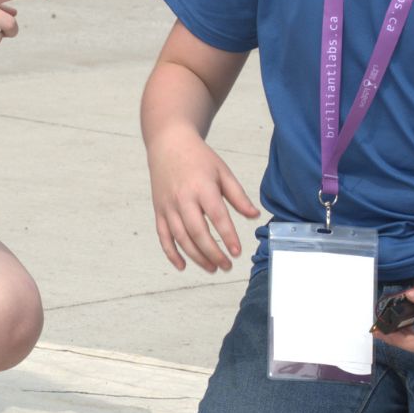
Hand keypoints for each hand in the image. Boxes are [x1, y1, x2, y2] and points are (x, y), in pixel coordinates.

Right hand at [146, 131, 259, 271]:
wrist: (168, 144)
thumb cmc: (199, 159)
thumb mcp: (223, 172)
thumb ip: (238, 196)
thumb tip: (254, 216)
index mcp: (202, 187)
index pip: (217, 217)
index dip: (227, 236)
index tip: (237, 252)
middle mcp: (183, 198)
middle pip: (197, 232)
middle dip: (213, 253)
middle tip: (227, 266)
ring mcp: (168, 206)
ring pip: (181, 238)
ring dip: (196, 257)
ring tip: (213, 268)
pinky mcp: (159, 211)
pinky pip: (163, 236)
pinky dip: (171, 253)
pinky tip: (183, 266)